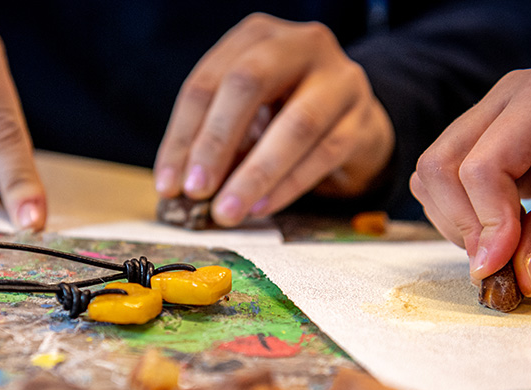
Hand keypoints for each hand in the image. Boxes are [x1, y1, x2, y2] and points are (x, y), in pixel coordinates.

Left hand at [154, 13, 393, 227]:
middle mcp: (301, 45)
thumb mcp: (245, 114)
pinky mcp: (362, 119)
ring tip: (228, 210)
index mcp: (258, 37)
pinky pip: (324, 154)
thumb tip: (182, 186)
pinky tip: (262, 206)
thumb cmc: (285, 113)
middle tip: (196, 190)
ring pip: (295, 124)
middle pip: (248, 84)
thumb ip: (216, 140)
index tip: (168, 183)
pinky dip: (288, 185)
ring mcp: (339, 79)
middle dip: (216, 142)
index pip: (209, 81)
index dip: (183, 135)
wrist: (352, 121)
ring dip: (255, 174)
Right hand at [410, 67, 530, 295]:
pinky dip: (457, 208)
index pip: (482, 167)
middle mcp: (505, 96)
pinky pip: (443, 172)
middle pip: (440, 165)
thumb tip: (512, 278)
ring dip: (454, 218)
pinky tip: (495, 226)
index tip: (497, 267)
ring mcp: (488, 109)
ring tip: (498, 245)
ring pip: (432, 170)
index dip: (485, 223)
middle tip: (495, 263)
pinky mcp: (480, 129)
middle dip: (461, 224)